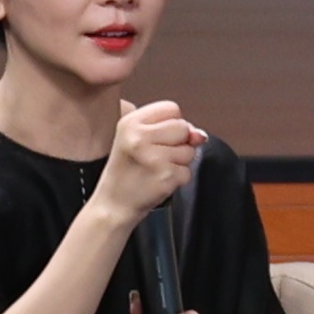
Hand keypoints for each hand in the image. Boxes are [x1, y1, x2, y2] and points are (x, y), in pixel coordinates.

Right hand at [94, 99, 205, 223]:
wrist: (113, 204)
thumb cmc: (127, 171)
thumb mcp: (137, 139)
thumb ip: (169, 128)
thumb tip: (199, 135)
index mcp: (131, 122)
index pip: (172, 108)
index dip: (172, 123)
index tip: (158, 138)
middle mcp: (140, 138)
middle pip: (183, 127)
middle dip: (178, 142)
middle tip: (157, 156)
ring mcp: (153, 158)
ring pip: (189, 150)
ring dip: (179, 162)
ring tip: (157, 169)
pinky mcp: (165, 177)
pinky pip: (187, 171)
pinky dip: (178, 179)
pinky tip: (159, 181)